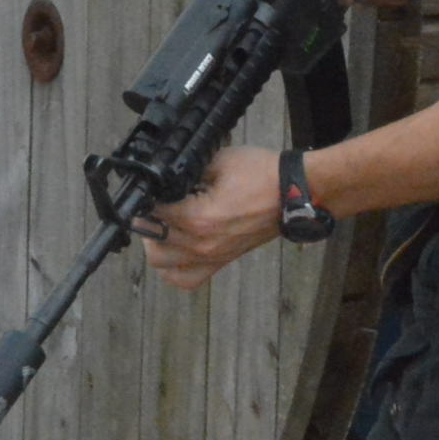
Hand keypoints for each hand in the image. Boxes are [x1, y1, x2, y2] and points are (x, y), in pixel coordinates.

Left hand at [139, 145, 281, 292]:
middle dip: (147, 223)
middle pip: (152, 245)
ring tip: (163, 226)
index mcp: (199, 218)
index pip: (153, 215)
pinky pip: (186, 280)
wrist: (292, 193)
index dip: (146, 199)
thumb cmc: (260, 174)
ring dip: (157, 246)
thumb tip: (164, 177)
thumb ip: (186, 171)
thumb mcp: (218, 160)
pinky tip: (175, 251)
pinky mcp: (221, 262)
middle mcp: (202, 245)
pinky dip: (174, 270)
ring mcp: (211, 257)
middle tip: (154, 206)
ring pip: (163, 266)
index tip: (148, 188)